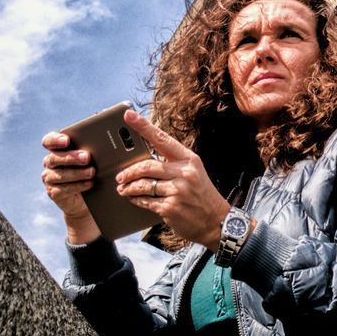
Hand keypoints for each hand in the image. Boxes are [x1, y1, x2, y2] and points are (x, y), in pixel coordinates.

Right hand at [41, 131, 100, 244]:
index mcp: (56, 149)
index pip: (49, 141)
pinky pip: (63, 189)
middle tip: (87, 157)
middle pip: (54, 158)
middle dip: (71, 157)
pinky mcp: (54, 192)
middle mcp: (50, 163)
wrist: (88, 195)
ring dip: (77, 173)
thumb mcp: (91, 157)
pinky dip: (77, 186)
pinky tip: (89, 183)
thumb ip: (92, 147)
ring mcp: (50, 178)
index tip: (67, 140)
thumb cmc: (90, 168)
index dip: (55, 140)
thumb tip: (104, 141)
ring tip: (92, 172)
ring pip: (59, 174)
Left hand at [115, 109, 231, 250]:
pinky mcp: (170, 207)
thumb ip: (173, 164)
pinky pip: (145, 201)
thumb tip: (145, 160)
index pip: (162, 139)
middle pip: (147, 165)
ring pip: (143, 184)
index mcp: (189, 159)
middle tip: (121, 175)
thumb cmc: (201, 194)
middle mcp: (184, 172)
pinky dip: (136, 200)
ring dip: (129, 187)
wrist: (215, 220)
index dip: (143, 126)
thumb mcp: (193, 172)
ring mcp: (177, 190)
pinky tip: (134, 199)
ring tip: (123, 189)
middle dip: (129, 171)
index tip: (128, 115)